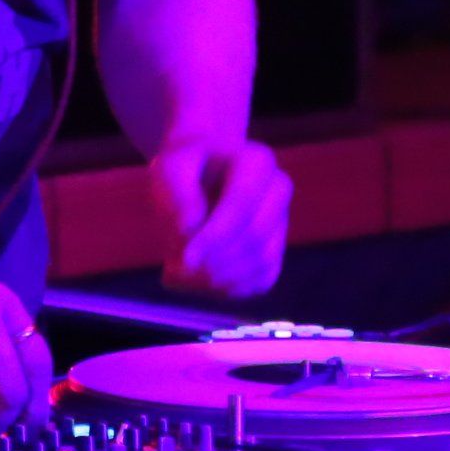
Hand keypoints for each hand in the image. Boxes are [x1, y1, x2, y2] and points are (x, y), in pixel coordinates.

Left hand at [151, 139, 291, 298]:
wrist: (198, 175)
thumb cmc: (183, 169)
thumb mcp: (169, 169)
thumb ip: (176, 194)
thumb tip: (189, 230)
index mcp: (256, 161)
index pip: (242, 202)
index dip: (215, 235)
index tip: (185, 260)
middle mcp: (278, 190)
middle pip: (255, 235)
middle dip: (215, 261)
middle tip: (176, 272)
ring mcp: (281, 222)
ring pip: (261, 262)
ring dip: (220, 279)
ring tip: (181, 278)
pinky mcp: (275, 250)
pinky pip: (262, 280)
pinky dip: (229, 289)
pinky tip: (198, 284)